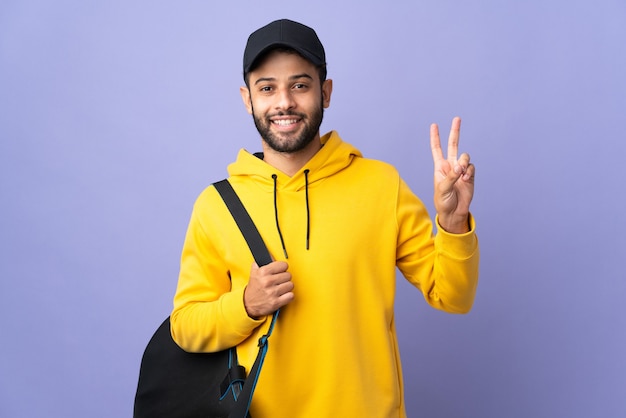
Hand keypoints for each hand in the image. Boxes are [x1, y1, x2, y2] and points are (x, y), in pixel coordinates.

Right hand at [243, 261, 293, 317]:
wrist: (248, 304)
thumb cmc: (254, 288)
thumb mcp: (254, 272)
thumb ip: (262, 262)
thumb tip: (270, 255)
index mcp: (263, 272)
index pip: (283, 265)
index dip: (282, 268)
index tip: (281, 270)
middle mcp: (268, 282)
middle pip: (288, 275)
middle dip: (285, 278)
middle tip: (280, 280)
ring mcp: (272, 293)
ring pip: (290, 285)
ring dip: (287, 287)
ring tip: (281, 288)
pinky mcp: (276, 302)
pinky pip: (291, 296)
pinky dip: (288, 296)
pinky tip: (283, 295)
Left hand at [430, 117, 474, 233]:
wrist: (454, 212)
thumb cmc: (443, 201)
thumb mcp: (443, 189)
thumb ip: (451, 176)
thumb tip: (460, 166)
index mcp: (439, 167)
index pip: (437, 149)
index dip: (435, 137)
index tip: (434, 125)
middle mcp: (450, 166)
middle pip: (453, 145)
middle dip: (455, 132)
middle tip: (457, 118)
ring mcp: (461, 170)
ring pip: (465, 157)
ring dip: (464, 163)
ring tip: (461, 174)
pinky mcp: (470, 175)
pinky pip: (471, 167)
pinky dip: (469, 172)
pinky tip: (465, 180)